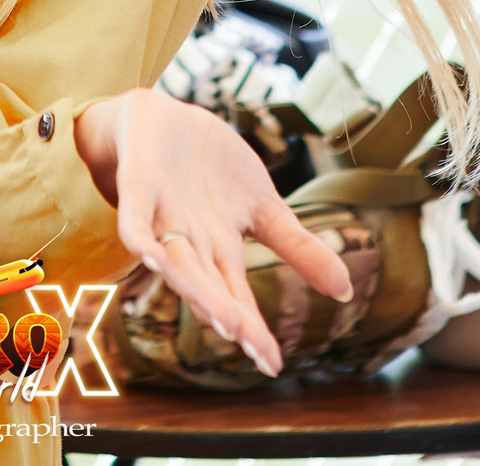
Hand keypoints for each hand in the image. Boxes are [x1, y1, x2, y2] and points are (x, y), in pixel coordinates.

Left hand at [75, 88, 349, 378]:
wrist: (161, 115)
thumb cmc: (211, 168)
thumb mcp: (264, 205)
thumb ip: (298, 247)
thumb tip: (345, 291)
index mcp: (220, 248)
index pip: (238, 296)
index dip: (253, 329)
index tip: (272, 364)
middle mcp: (190, 240)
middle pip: (208, 284)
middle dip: (228, 314)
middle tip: (250, 346)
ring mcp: (162, 213)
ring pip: (176, 259)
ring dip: (195, 287)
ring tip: (220, 318)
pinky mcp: (138, 183)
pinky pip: (134, 216)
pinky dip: (140, 236)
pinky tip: (150, 254)